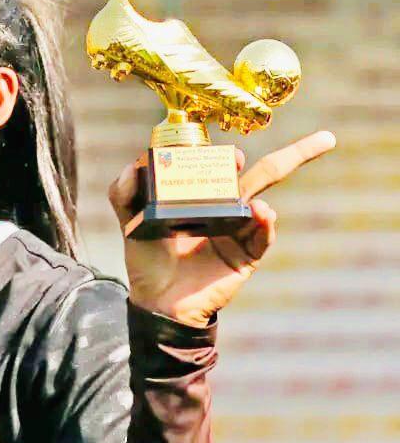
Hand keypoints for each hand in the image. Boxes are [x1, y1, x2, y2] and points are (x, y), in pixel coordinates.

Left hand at [109, 130, 335, 326]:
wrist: (156, 301)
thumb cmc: (146, 258)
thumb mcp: (129, 220)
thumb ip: (123, 192)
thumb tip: (134, 166)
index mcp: (200, 193)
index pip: (221, 165)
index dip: (226, 153)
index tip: (229, 151)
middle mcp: (225, 207)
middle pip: (263, 175)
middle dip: (294, 155)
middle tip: (319, 141)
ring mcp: (239, 231)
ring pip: (266, 205)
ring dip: (274, 193)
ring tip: (270, 188)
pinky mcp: (246, 257)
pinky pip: (263, 239)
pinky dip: (266, 226)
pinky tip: (265, 215)